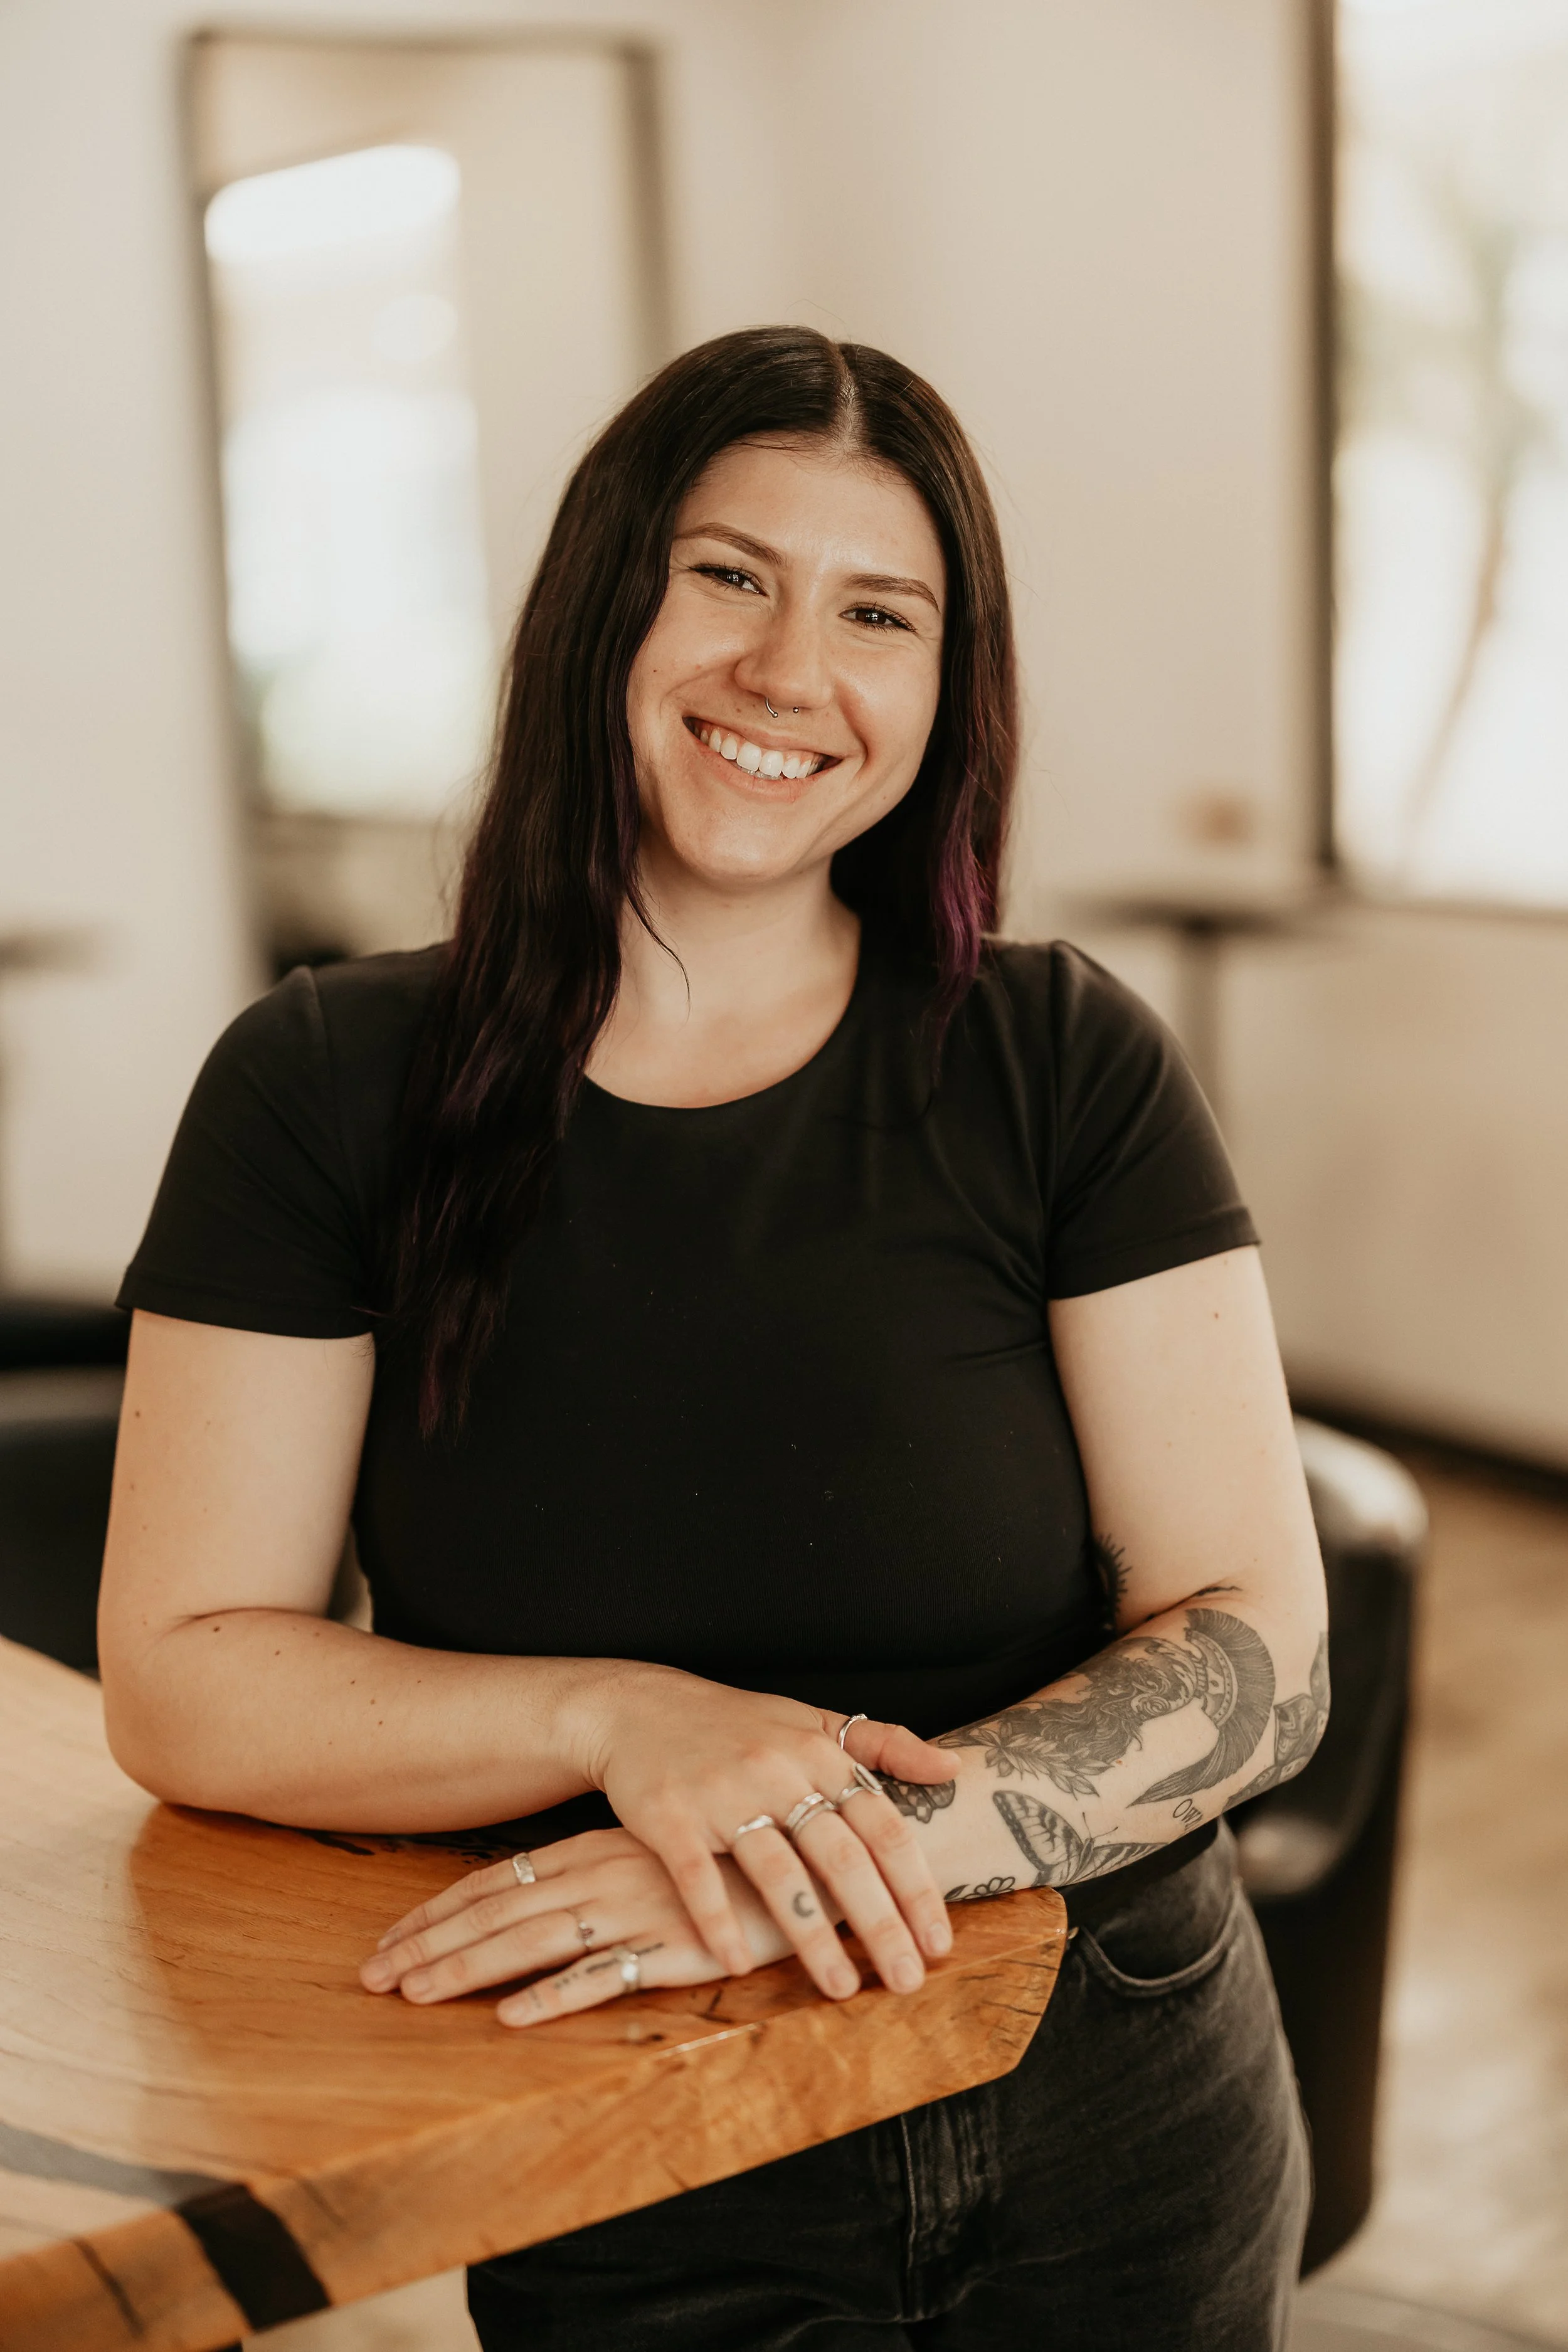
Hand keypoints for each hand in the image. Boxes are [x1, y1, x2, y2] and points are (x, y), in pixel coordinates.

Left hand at [359, 1827, 789, 2024]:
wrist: (813, 1854)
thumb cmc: (730, 1859)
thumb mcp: (654, 1856)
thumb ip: (602, 1874)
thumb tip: (546, 1899)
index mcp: (593, 1851)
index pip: (495, 1882)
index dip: (436, 1912)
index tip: (388, 1939)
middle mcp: (601, 1876)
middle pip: (495, 1912)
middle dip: (427, 1944)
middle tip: (370, 1976)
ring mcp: (633, 1910)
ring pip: (531, 1942)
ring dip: (466, 1969)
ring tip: (412, 1993)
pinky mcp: (671, 1947)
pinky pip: (602, 1976)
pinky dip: (553, 1995)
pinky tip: (512, 2016)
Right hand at [579, 1670, 955, 1997]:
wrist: (639, 1706)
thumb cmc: (737, 1724)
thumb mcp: (813, 1722)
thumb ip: (884, 1744)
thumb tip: (954, 1768)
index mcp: (819, 1752)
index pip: (883, 1826)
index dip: (916, 1886)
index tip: (940, 1942)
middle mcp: (777, 1770)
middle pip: (841, 1857)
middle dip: (879, 1924)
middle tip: (907, 1981)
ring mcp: (722, 1793)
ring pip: (778, 1872)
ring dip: (813, 1937)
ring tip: (841, 1988)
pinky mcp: (669, 1815)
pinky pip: (699, 1876)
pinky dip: (720, 1921)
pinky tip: (740, 1965)